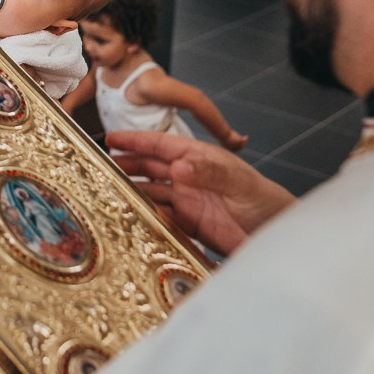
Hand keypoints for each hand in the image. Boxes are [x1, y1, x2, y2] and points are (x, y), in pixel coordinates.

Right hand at [107, 130, 293, 257]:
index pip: (162, 146)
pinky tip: (129, 217)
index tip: (111, 138)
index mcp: (199, 159)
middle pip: (150, 168)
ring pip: (151, 193)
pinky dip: (144, 216)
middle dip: (125, 165)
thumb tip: (178, 166)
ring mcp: (187, 201)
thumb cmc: (264, 202)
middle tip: (98, 168)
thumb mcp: (238, 183)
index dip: (136, 141)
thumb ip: (210, 173)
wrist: (274, 234)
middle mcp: (189, 178)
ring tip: (107, 193)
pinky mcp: (188, 225)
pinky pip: (160, 218)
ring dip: (131, 192)